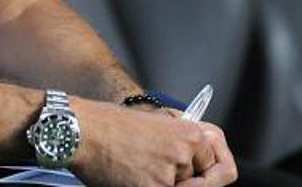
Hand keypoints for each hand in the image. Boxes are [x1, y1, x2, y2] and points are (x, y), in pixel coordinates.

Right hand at [68, 98, 237, 186]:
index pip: (220, 166)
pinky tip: (130, 175)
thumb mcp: (155, 122)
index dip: (209, 171)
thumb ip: (183, 139)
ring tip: (137, 167)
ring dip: (161, 182)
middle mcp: (185, 154)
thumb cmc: (110, 124)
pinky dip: (145, 185)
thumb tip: (202, 151)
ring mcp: (169, 175)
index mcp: (189, 133)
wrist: (81, 130)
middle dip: (187, 181)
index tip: (204, 173)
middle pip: (203, 183)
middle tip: (162, 173)